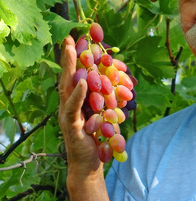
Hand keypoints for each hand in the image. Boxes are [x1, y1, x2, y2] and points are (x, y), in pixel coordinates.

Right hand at [58, 36, 101, 182]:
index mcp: (75, 100)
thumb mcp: (104, 113)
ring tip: (72, 50)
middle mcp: (68, 104)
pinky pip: (74, 107)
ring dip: (70, 68)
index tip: (76, 38)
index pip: (74, 75)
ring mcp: (67, 114)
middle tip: (68, 37)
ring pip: (67, 87)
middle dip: (68, 56)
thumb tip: (124, 81)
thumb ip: (107, 97)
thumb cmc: (96, 138)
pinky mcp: (71, 125)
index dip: (74, 57)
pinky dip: (78, 94)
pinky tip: (82, 83)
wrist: (89, 163)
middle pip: (67, 76)